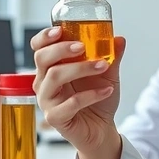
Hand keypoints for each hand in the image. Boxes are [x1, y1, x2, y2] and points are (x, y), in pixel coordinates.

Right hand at [31, 26, 126, 155]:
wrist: (102, 129)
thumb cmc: (97, 100)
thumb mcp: (107, 75)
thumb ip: (112, 56)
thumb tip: (119, 39)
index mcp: (51, 68)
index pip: (39, 48)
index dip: (44, 37)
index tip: (60, 30)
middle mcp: (44, 83)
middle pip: (42, 59)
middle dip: (62, 49)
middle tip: (83, 46)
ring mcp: (47, 101)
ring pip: (55, 77)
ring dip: (80, 68)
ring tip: (102, 66)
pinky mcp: (56, 118)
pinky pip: (71, 103)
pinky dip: (92, 95)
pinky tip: (107, 91)